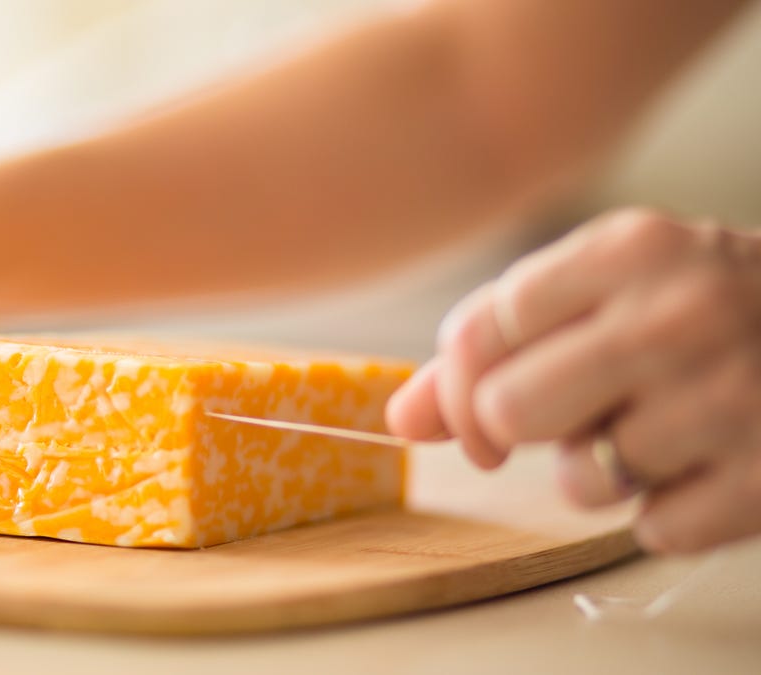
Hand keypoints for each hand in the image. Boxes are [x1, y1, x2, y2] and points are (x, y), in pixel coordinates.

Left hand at [388, 208, 760, 553]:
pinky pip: (654, 530)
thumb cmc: (715, 309)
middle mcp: (679, 314)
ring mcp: (733, 397)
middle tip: (570, 421)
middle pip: (509, 412)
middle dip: (522, 433)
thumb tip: (398, 416)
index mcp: (629, 249)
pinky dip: (670, 511)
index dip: (459, 387)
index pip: (479, 331)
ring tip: (658, 432)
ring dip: (601, 473)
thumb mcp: (615, 290)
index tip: (478, 410)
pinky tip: (709, 464)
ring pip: (578, 481)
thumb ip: (499, 343)